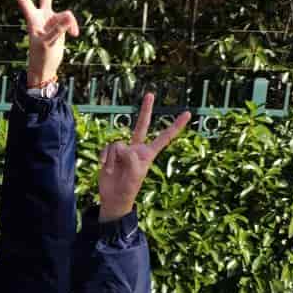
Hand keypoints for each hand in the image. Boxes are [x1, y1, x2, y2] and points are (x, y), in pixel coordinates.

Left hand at [6, 0, 78, 89]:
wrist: (46, 68)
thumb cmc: (41, 57)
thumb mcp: (48, 44)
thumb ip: (59, 28)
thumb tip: (69, 15)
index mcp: (32, 19)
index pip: (24, 1)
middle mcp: (42, 16)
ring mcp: (52, 19)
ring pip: (66, 14)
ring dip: (69, 24)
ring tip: (72, 35)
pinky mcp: (61, 25)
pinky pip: (70, 21)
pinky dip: (73, 27)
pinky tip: (75, 35)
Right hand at [96, 93, 191, 221]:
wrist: (112, 198)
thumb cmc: (128, 188)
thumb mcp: (135, 175)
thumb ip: (131, 158)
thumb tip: (121, 147)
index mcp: (148, 154)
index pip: (165, 138)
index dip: (176, 126)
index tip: (187, 113)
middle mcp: (136, 149)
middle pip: (142, 125)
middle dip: (146, 110)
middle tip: (150, 94)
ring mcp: (123, 150)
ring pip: (118, 144)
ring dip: (113, 159)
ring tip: (112, 171)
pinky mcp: (110, 153)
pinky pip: (107, 149)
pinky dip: (105, 158)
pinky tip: (104, 168)